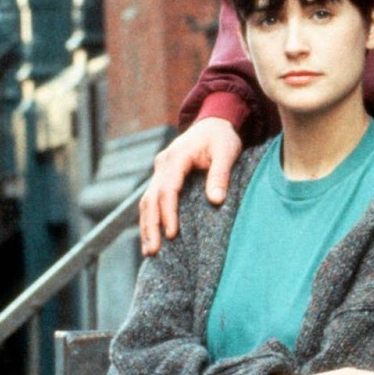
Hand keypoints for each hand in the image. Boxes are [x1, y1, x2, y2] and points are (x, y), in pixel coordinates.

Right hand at [140, 118, 243, 255]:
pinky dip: (150, 218)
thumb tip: (216, 201)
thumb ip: (220, 175)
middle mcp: (163, 164)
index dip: (168, 213)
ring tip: (149, 252)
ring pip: (147, 201)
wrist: (213, 122)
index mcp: (176, 157)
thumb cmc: (222, 138)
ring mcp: (160, 170)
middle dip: (151, 226)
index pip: (167, 189)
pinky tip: (151, 237)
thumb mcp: (227, 151)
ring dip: (146, 226)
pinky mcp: (162, 177)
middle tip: (153, 251)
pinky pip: (152, 200)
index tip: (172, 234)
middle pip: (151, 198)